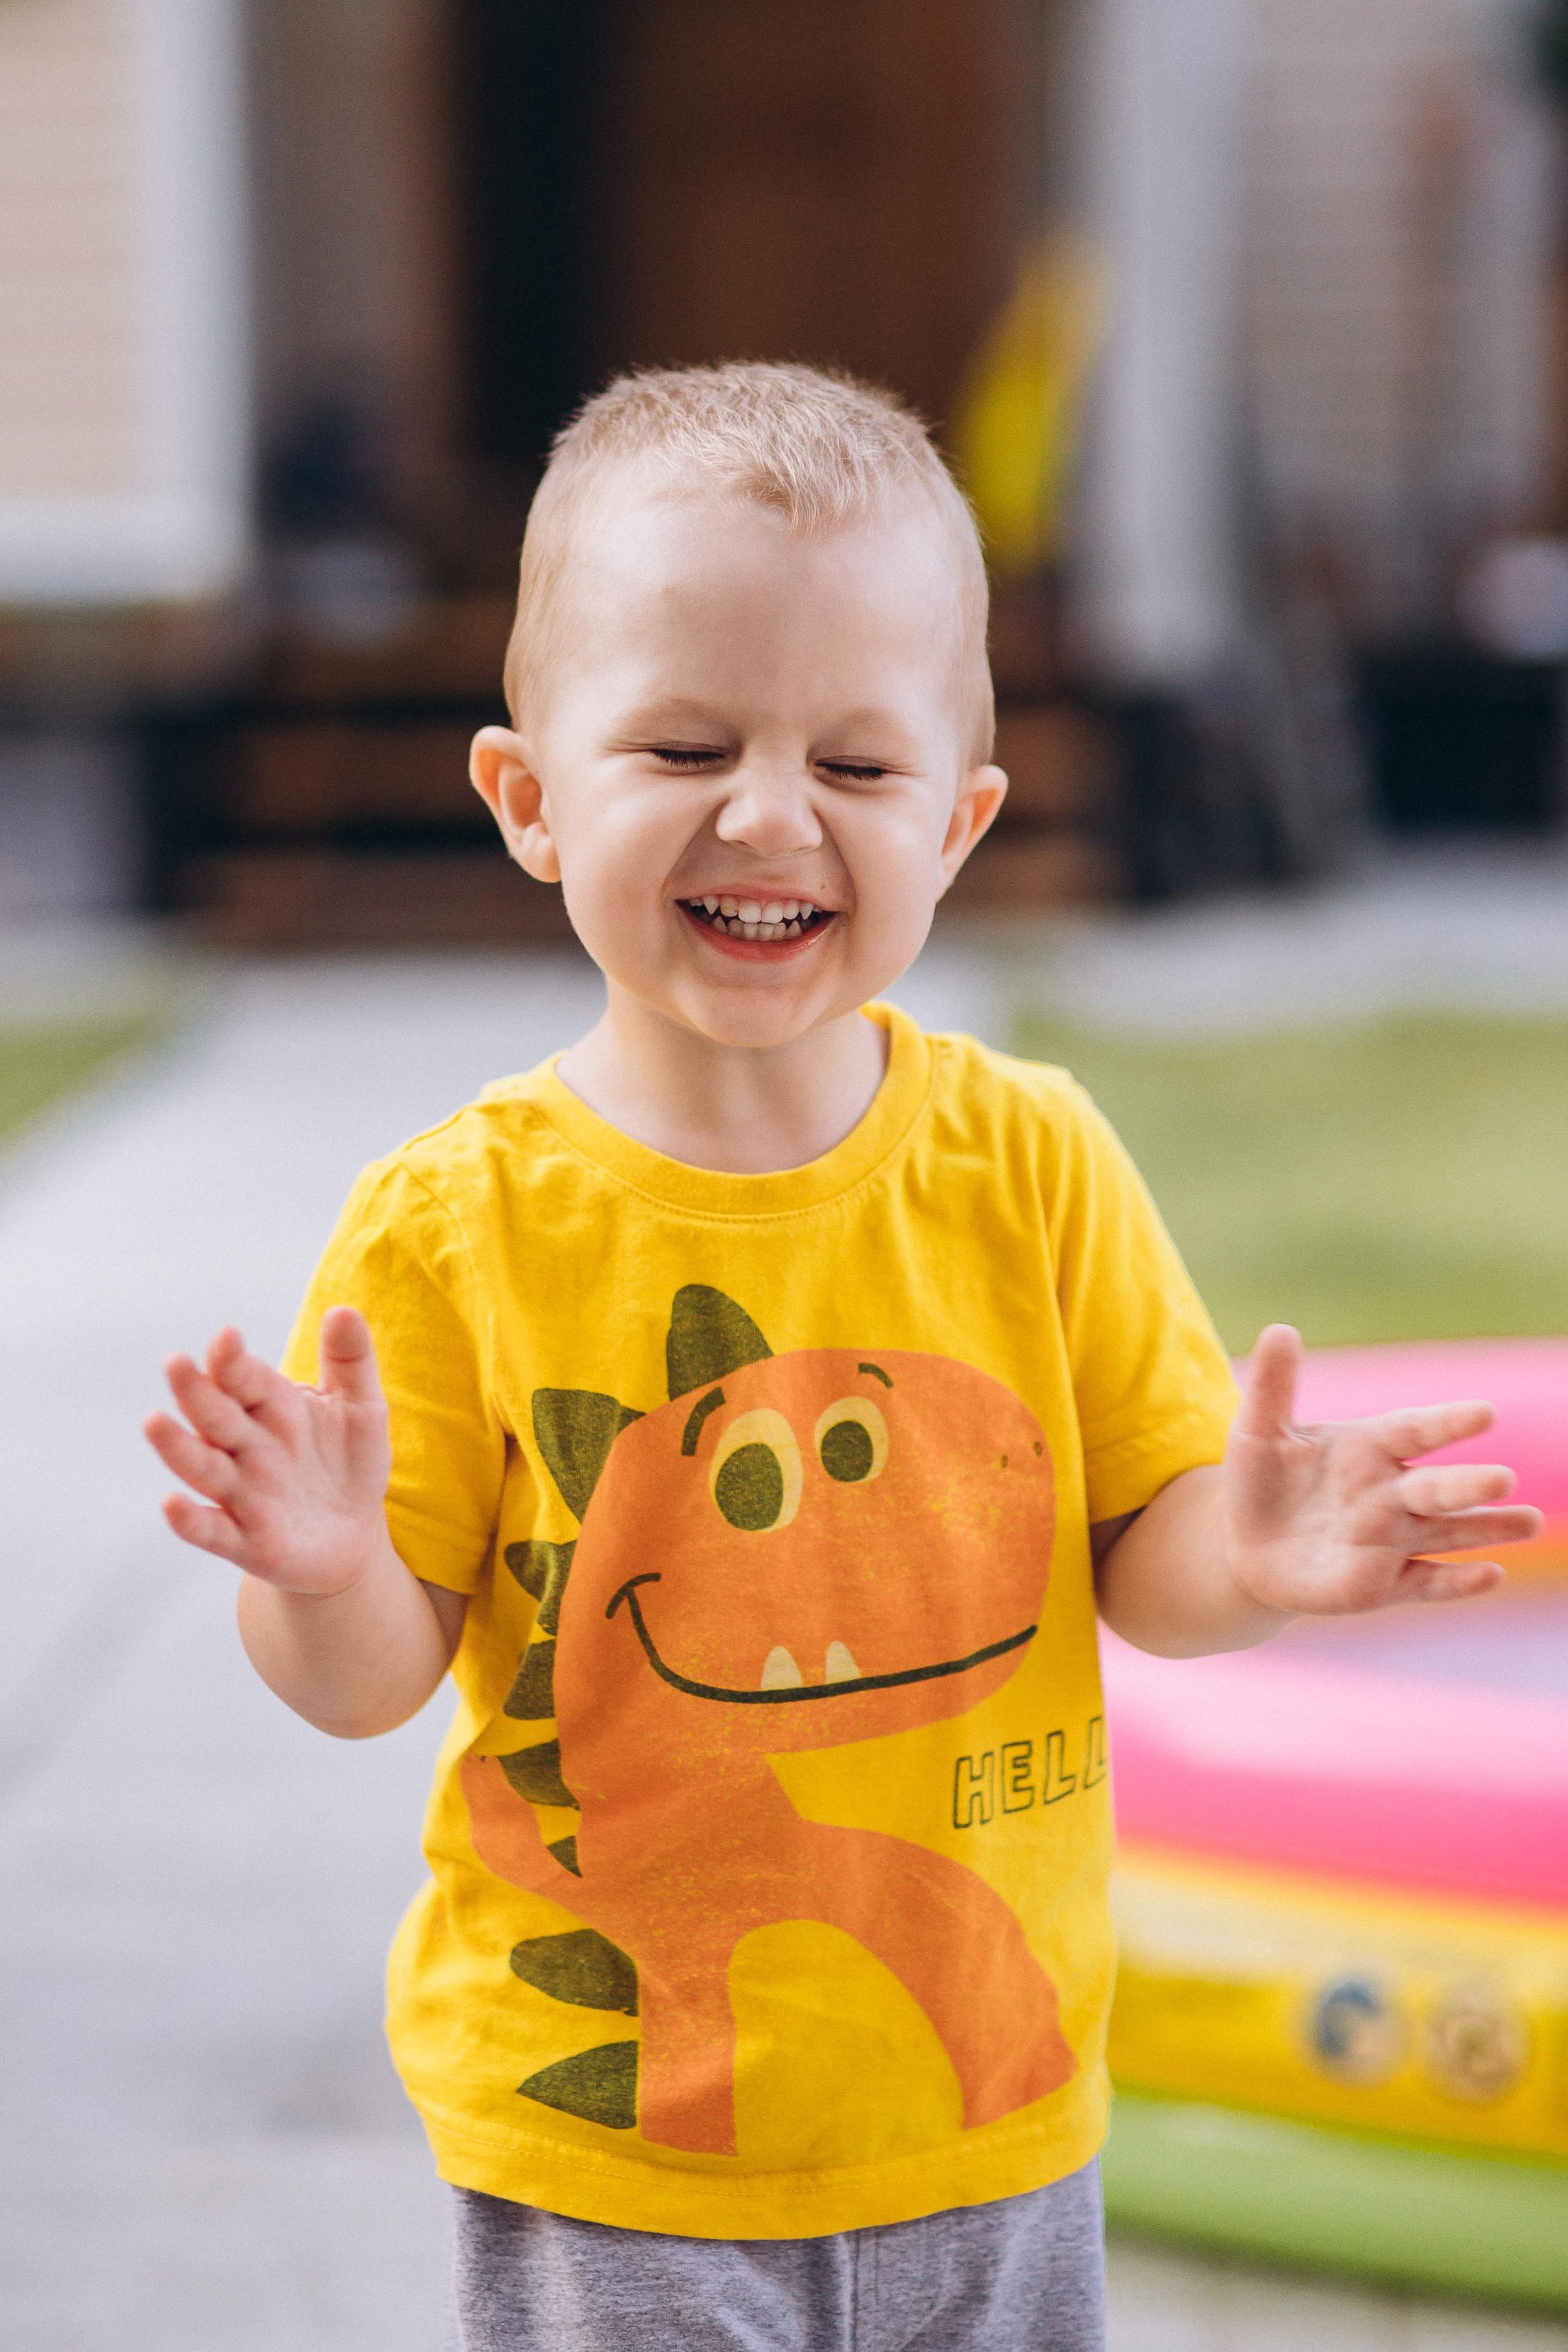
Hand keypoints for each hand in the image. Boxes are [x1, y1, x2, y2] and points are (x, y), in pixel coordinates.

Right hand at [145, 1308, 391, 1596]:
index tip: (227, 1337)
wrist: (352, 1536)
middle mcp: (247, 1447)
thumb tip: (342, 1309)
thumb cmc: (348, 1463)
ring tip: (155, 1422)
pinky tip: (172, 1504)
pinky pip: (211, 1531)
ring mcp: (241, 1494)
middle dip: (196, 1392)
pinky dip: (190, 1520)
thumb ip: (351, 1361)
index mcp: (272, 1408)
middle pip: (216, 1416)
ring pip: (202, 1467)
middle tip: (176, 1363)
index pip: (246, 1379)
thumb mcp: (361, 1408)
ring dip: (178, 1447)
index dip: (234, 1360)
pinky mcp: (244, 1542)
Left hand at [1223, 1324, 1543, 1617]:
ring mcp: (1392, 1541)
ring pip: (1449, 1533)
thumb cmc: (1260, 1480)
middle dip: (1469, 1485)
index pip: (1415, 1430)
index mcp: (1370, 1448)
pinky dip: (1458, 1582)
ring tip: (1530, 1521)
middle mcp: (1392, 1494)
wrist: (1247, 1546)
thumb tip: (1280, 1328)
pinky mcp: (1382, 1585)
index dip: (1447, 1423)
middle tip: (1504, 1479)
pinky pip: (1427, 1582)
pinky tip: (1491, 1574)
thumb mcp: (1258, 1430)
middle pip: (1437, 1488)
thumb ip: (1274, 1385)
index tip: (1485, 1413)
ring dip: (1488, 1529)